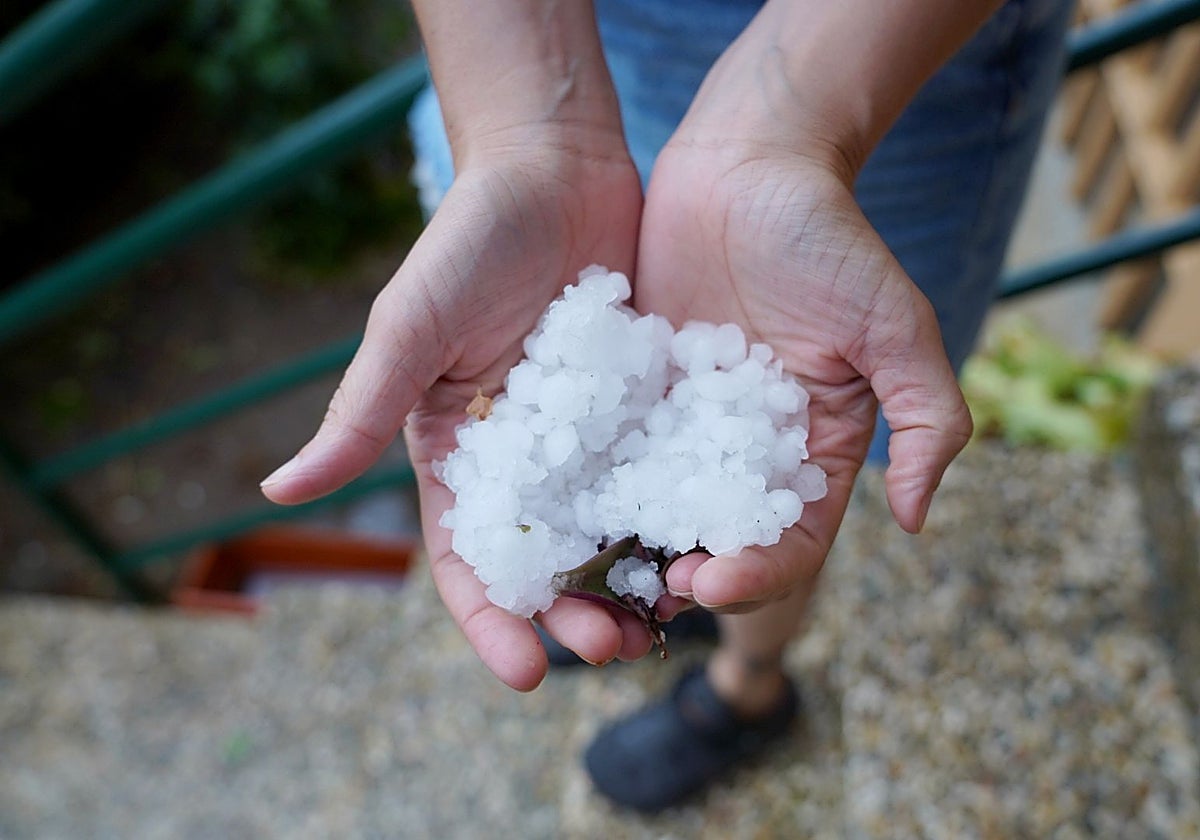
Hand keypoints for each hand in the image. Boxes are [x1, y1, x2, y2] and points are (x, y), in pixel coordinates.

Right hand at [261, 144, 656, 689]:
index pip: (467, 559)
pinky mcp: (638, 405)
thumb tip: (275, 494)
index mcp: (459, 454)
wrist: (553, 166)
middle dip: (573, 615)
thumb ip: (360, 411)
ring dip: (631, 581)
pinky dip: (675, 513)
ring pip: (609, 530)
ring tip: (667, 617)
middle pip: (547, 561)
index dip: (491, 621)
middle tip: (616, 649)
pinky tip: (707, 544)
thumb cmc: (468, 240)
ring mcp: (586, 434)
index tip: (526, 675)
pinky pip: (659, 471)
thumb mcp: (412, 327)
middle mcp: (523, 457)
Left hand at [634, 139, 972, 612]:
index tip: (713, 581)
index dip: (758, 575)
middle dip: (683, 582)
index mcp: (812, 454)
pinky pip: (607, 456)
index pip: (790, 543)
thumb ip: (929, 417)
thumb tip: (919, 519)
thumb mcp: (894, 323)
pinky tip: (554, 511)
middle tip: (641, 597)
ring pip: (655, 515)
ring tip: (591, 575)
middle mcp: (745, 455)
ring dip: (628, 554)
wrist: (748, 163)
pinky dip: (587, 492)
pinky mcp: (632, 398)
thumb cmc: (829, 238)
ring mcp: (683, 430)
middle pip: (716, 546)